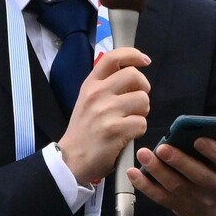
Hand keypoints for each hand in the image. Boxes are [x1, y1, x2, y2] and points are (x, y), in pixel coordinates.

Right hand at [57, 47, 150, 183]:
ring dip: (142, 112)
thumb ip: (106, 86)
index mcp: (90, 84)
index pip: (112, 57)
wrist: (71, 160)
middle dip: (143, 88)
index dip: (132, 55)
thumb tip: (133, 73)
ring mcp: (105, 111)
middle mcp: (97, 94)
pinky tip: (126, 135)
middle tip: (137, 101)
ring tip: (129, 121)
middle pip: (134, 76)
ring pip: (143, 100)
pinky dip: (138, 130)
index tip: (144, 60)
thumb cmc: (84, 130)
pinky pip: (142, 123)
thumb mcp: (88, 101)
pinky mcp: (115, 130)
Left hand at [129, 115, 215, 215]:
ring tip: (144, 154)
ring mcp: (194, 199)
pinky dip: (145, 186)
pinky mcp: (176, 206)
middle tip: (162, 147)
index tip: (198, 138)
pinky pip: (160, 197)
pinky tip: (133, 172)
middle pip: (197, 176)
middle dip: (179, 162)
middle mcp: (214, 187)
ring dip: (158, 171)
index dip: (212, 151)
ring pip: (176, 187)